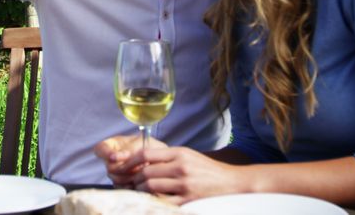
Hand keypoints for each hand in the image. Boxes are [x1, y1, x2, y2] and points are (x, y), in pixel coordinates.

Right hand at [93, 135, 167, 187]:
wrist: (162, 160)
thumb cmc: (151, 147)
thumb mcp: (142, 143)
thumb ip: (129, 148)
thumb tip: (115, 157)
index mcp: (113, 145)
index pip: (100, 149)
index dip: (105, 153)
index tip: (114, 156)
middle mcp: (111, 160)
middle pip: (109, 167)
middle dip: (125, 168)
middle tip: (140, 166)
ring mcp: (115, 173)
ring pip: (116, 178)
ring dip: (130, 176)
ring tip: (144, 171)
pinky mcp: (122, 185)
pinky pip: (121, 188)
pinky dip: (131, 185)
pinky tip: (141, 181)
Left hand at [129, 147, 246, 204]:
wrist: (232, 182)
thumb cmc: (208, 170)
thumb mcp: (189, 156)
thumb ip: (168, 157)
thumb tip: (143, 162)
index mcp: (180, 153)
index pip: (147, 153)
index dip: (130, 161)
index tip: (122, 167)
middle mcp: (181, 166)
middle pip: (146, 171)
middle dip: (134, 179)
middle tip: (130, 183)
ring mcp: (185, 184)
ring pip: (151, 186)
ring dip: (141, 190)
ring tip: (141, 191)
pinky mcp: (189, 199)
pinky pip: (163, 201)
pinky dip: (153, 201)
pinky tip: (151, 201)